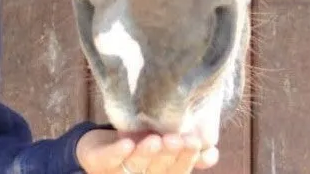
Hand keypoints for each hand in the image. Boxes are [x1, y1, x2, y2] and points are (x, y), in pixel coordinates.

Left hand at [75, 129, 219, 172]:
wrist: (96, 149)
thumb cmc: (134, 149)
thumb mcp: (162, 149)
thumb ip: (185, 152)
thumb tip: (213, 152)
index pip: (177, 170)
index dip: (187, 158)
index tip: (196, 142)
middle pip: (158, 168)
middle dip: (170, 154)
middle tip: (178, 139)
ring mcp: (119, 170)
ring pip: (136, 163)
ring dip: (147, 153)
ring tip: (156, 139)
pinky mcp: (98, 161)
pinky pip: (108, 158)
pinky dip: (117, 152)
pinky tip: (126, 143)